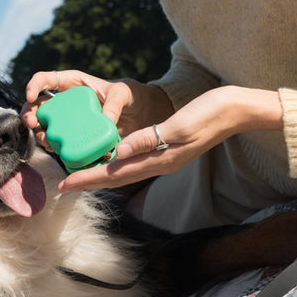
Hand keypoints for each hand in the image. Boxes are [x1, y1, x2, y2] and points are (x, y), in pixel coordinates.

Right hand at [22, 69, 173, 150]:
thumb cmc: (131, 96)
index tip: (31, 96)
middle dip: (30, 113)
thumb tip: (106, 120)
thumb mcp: (124, 93)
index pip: (46, 79)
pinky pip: (61, 142)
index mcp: (73, 84)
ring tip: (46, 141)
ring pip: (45, 126)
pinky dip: (56, 147)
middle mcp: (67, 102)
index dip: (34, 85)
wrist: (143, 116)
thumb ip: (115, 102)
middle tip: (31, 123)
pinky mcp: (76, 137)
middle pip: (39, 105)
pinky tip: (58, 151)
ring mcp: (70, 121)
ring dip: (40, 133)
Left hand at [55, 86, 282, 192]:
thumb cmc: (208, 114)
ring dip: (100, 174)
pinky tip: (108, 159)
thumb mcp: (179, 125)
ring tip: (79, 175)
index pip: (116, 173)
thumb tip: (119, 152)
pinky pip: (134, 162)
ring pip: (124, 171)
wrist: (233, 111)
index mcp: (160, 159)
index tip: (65, 185)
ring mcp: (163, 158)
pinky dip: (116, 164)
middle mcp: (159, 163)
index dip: (89, 179)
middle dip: (89, 181)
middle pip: (116, 177)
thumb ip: (148, 139)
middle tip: (63, 185)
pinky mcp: (166, 150)